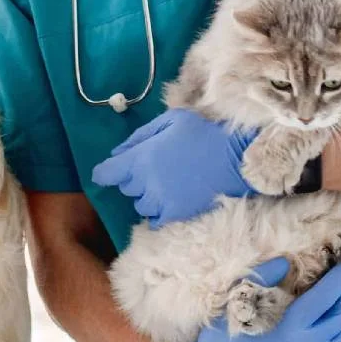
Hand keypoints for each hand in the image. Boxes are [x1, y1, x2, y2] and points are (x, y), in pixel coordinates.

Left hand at [92, 109, 256, 227]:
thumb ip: (140, 136)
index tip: (110, 171)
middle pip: (126, 188)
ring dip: (147, 196)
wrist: (235, 158)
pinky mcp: (175, 214)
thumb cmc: (202, 133)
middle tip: (154, 169)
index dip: (105, 172)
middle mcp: (146, 182)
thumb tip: (117, 153)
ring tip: (166, 185)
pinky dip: (159, 212)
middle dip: (134, 179)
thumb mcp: (170, 121)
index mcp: (141, 157)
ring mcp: (160, 201)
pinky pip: (155, 220)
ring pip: (140, 205)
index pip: (106, 173)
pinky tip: (171, 200)